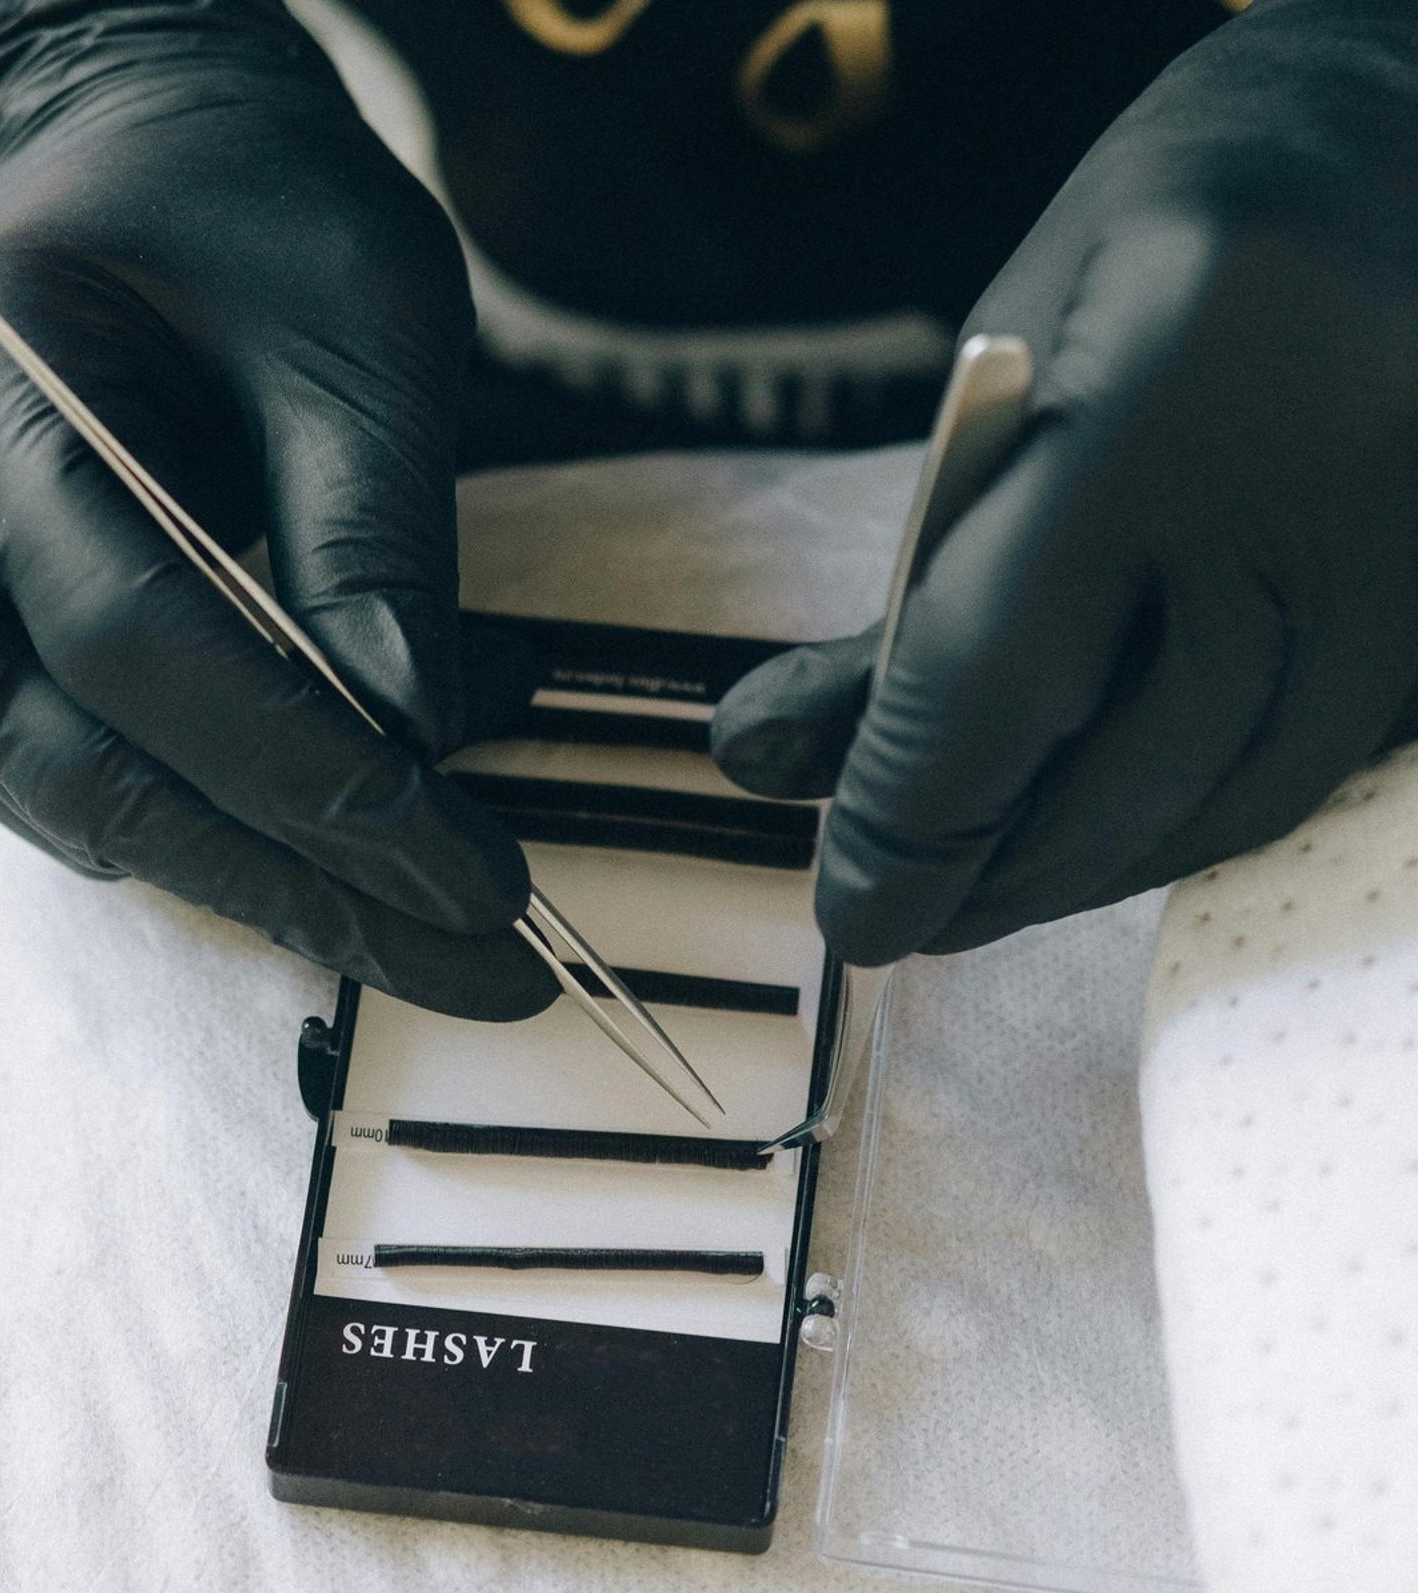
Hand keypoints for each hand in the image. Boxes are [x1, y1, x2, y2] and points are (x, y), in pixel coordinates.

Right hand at [0, 0, 552, 1017]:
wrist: (120, 176)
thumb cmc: (245, 218)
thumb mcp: (359, 316)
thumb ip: (375, 525)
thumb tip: (417, 742)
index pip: (138, 649)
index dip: (311, 781)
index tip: (475, 877)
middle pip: (87, 772)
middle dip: (300, 883)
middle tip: (478, 959)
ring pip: (74, 813)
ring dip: (264, 880)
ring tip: (434, 919)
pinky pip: (62, 795)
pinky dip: (205, 833)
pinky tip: (331, 848)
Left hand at [712, 0, 1417, 969]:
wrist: (1386, 149)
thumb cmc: (1162, 249)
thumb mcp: (1006, 383)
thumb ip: (907, 588)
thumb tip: (765, 762)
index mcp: (1172, 374)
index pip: (1002, 667)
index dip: (913, 822)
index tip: (851, 911)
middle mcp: (1319, 467)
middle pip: (1130, 768)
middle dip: (993, 876)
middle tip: (904, 917)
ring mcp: (1406, 545)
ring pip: (1228, 799)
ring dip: (1087, 873)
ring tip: (985, 888)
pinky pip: (1304, 772)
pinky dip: (1185, 823)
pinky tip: (1102, 831)